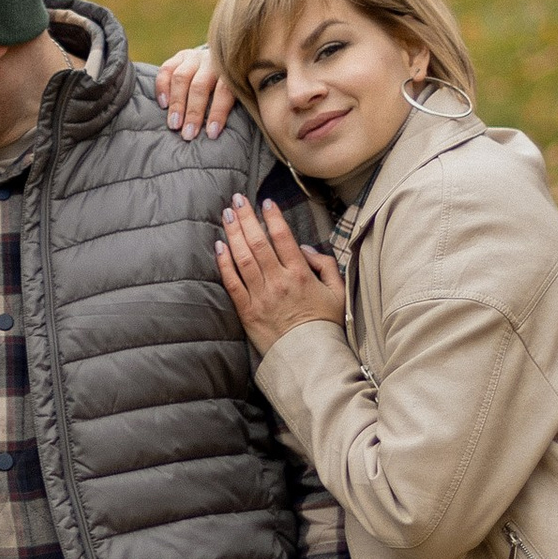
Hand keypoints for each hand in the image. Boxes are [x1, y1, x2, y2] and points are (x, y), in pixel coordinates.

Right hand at [155, 47, 235, 139]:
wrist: (226, 60)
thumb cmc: (232, 87)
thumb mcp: (239, 93)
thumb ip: (233, 107)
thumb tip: (223, 132)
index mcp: (230, 72)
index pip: (224, 91)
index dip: (217, 113)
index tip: (211, 134)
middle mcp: (212, 61)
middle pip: (200, 86)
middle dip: (193, 112)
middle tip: (188, 134)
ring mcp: (195, 57)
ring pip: (181, 77)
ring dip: (176, 103)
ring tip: (174, 125)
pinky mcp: (180, 56)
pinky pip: (166, 69)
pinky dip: (162, 87)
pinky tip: (163, 104)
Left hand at [216, 194, 346, 351]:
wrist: (311, 358)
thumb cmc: (326, 325)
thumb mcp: (338, 292)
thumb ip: (325, 265)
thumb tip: (304, 248)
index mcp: (301, 275)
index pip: (283, 238)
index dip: (273, 217)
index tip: (266, 202)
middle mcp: (278, 282)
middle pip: (258, 242)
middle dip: (246, 217)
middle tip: (237, 200)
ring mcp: (261, 297)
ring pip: (242, 258)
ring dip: (233, 233)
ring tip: (226, 215)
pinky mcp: (247, 312)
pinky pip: (232, 283)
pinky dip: (224, 263)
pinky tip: (219, 246)